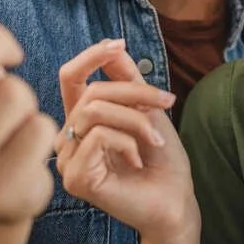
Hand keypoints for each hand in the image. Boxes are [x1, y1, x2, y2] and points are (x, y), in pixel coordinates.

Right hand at [54, 40, 196, 243]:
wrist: (175, 200)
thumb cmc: (162, 159)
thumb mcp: (148, 109)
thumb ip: (127, 79)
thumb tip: (113, 45)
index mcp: (82, 121)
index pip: (70, 78)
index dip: (90, 56)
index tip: (119, 43)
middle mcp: (68, 139)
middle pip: (91, 92)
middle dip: (135, 92)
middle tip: (167, 104)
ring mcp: (68, 160)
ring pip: (94, 112)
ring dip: (135, 119)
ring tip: (153, 139)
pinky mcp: (75, 178)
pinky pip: (98, 136)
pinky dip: (127, 141)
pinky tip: (137, 160)